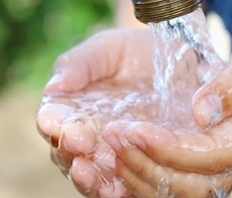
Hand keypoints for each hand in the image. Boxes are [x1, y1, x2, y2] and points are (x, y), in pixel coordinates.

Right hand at [37, 28, 155, 197]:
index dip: (54, 124)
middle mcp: (86, 137)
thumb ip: (81, 63)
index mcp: (71, 108)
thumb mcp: (109, 49)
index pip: (54, 121)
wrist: (178, 60)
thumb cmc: (136, 52)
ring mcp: (112, 155)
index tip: (59, 124)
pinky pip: (124, 186)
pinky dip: (119, 190)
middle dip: (71, 152)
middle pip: (68, 153)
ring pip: (92, 175)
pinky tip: (118, 190)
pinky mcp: (139, 167)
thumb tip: (53, 87)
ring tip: (92, 174)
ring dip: (90, 178)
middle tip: (80, 146)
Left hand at [99, 20, 231, 197]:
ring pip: (186, 192)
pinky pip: (182, 184)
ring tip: (108, 148)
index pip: (215, 153)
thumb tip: (202, 111)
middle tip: (110, 138)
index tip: (133, 129)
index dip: (171, 148)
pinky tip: (121, 159)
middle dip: (147, 165)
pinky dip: (149, 176)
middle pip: (196, 183)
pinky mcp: (219, 165)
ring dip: (143, 175)